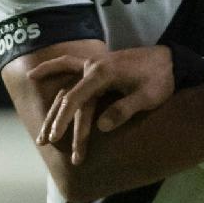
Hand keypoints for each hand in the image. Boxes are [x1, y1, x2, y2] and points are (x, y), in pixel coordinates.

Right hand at [30, 45, 173, 164]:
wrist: (168, 60)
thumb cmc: (160, 80)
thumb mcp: (148, 97)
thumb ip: (125, 110)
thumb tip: (101, 127)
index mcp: (103, 73)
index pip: (76, 98)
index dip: (64, 119)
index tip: (55, 136)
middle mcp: (93, 66)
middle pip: (66, 94)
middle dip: (55, 120)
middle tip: (44, 142)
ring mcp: (93, 64)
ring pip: (63, 83)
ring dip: (49, 103)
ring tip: (38, 124)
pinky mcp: (95, 65)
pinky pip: (67, 66)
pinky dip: (51, 69)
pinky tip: (36, 76)